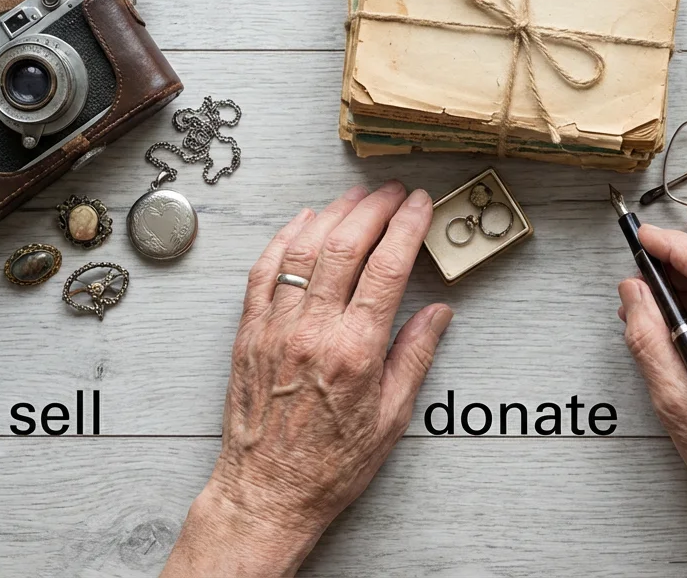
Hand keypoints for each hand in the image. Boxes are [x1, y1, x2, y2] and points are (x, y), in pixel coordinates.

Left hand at [162, 181, 451, 577]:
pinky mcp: (248, 334)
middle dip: (374, 207)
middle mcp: (312, 332)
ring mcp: (275, 328)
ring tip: (356, 197)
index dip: (407, 225)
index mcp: (355, 351)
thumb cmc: (331, 465)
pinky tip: (303, 221)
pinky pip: (264, 271)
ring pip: (303, 248)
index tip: (420, 205)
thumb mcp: (392, 418)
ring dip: (332, 213)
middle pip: (345, 244)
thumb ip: (415, 356)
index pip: (387, 267)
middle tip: (394, 192)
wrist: (267, 493)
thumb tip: (439, 313)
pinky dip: (284, 238)